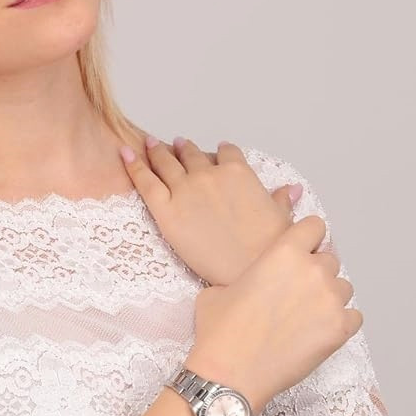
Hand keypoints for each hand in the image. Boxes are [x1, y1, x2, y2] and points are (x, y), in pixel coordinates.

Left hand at [120, 137, 301, 285]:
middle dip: (185, 148)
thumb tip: (290, 191)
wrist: (249, 271)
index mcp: (239, 173)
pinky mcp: (165, 209)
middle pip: (192, 154)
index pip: (226, 153)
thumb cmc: (268, 249)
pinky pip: (145, 181)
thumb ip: (281, 200)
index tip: (216, 153)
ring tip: (152, 144)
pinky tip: (125, 154)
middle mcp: (210, 174)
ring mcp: (186, 189)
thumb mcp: (282, 219)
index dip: (219, 153)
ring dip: (159, 151)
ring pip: (167, 161)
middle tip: (176, 144)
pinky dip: (134, 165)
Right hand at [186, 214, 362, 413]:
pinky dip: (339, 322)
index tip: (299, 251)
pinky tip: (316, 332)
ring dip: (328, 296)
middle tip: (294, 293)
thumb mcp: (221, 286)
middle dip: (314, 272)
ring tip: (305, 316)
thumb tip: (255, 280)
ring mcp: (331, 301)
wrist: (231, 372)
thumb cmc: (221, 330)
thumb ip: (250, 273)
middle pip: (329, 260)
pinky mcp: (341, 330)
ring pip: (343, 287)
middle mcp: (313, 270)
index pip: (315, 227)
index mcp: (284, 252)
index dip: (306, 239)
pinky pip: (353, 316)